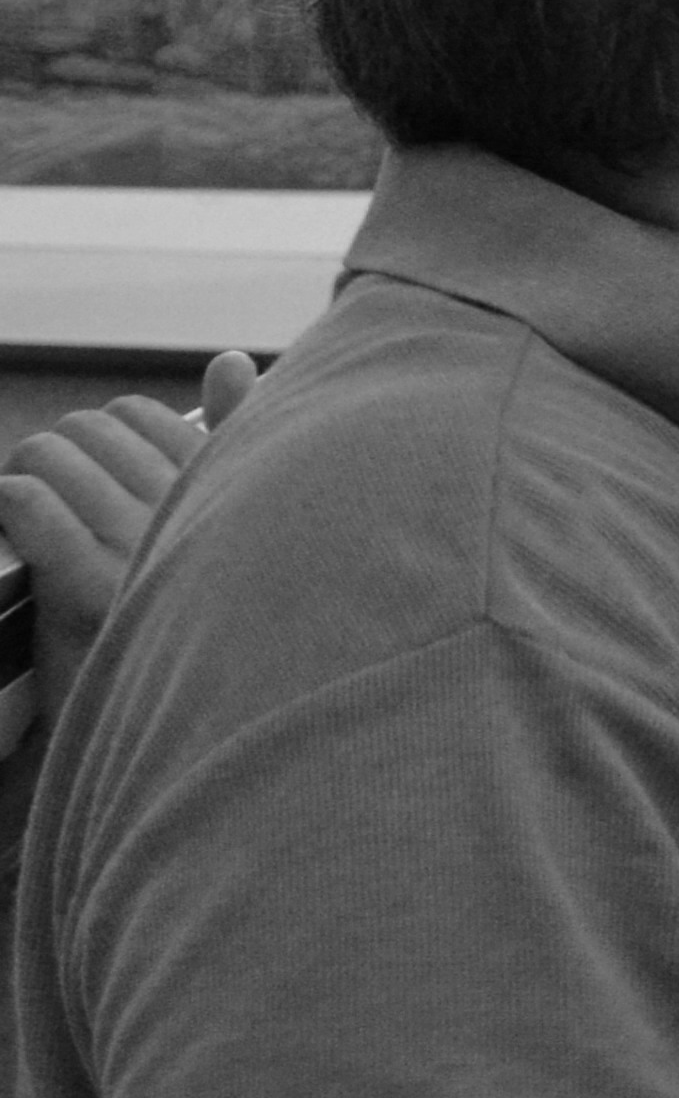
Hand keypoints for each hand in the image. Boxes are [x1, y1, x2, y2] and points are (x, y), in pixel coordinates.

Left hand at [0, 350, 251, 682]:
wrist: (174, 738)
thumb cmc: (193, 633)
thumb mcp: (224, 539)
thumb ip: (236, 438)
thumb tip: (228, 360)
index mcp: (228, 502)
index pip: (145, 420)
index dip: (102, 439)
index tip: (91, 482)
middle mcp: (192, 521)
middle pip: (89, 431)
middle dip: (54, 453)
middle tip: (46, 496)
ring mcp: (140, 553)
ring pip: (50, 458)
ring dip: (21, 475)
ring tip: (25, 511)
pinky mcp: (87, 587)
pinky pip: (26, 502)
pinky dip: (5, 502)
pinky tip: (11, 522)